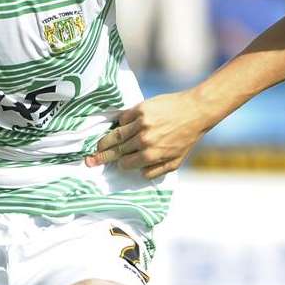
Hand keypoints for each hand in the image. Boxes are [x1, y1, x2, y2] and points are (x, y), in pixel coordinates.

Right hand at [84, 90, 209, 177]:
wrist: (195, 111)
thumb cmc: (187, 138)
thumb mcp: (176, 161)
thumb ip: (157, 171)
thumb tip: (139, 174)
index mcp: (152, 155)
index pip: (126, 163)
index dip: (120, 164)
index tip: (116, 164)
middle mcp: (144, 140)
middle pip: (117, 150)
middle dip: (102, 156)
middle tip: (89, 161)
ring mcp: (141, 124)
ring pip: (116, 135)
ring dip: (104, 141)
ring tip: (96, 146)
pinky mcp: (141, 109)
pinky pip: (124, 118)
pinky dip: (120, 122)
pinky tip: (121, 126)